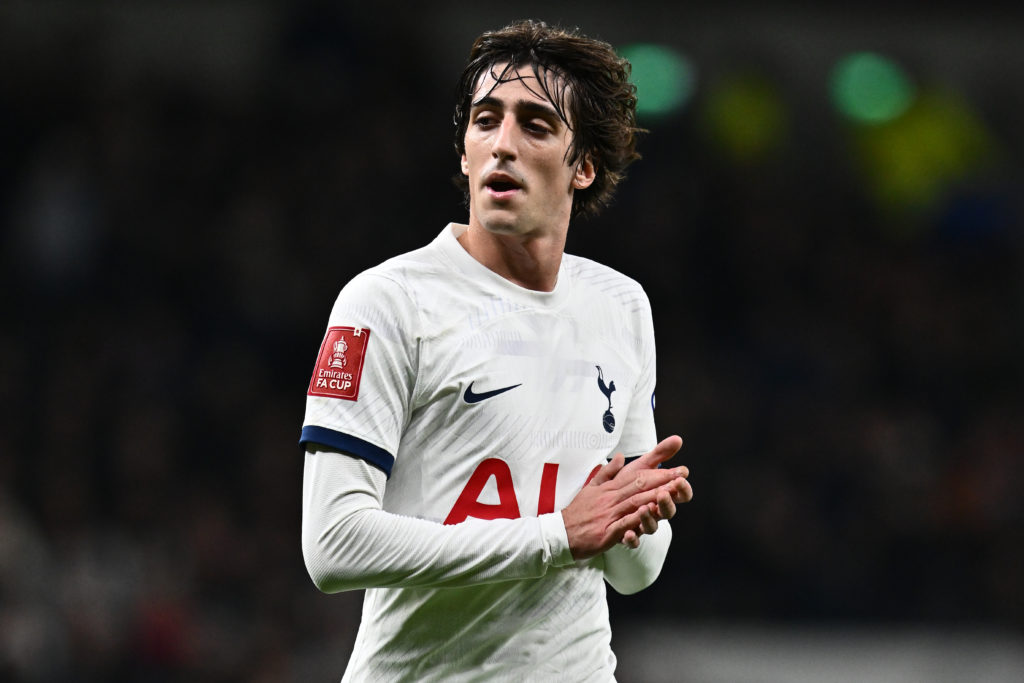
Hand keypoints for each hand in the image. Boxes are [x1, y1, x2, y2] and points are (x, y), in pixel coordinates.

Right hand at [561, 436, 690, 559]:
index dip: (657, 471)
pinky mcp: (606, 532)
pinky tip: (649, 515)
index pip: (636, 476)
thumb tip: (619, 457)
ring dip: (654, 496)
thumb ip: (607, 473)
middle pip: (638, 486)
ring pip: (634, 502)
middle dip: (662, 480)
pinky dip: (636, 519)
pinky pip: (623, 524)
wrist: (559, 534)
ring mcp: (608, 515)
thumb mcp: (591, 487)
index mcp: (609, 488)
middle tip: (682, 476)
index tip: (675, 468)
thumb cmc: (577, 512)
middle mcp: (610, 499)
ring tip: (672, 491)